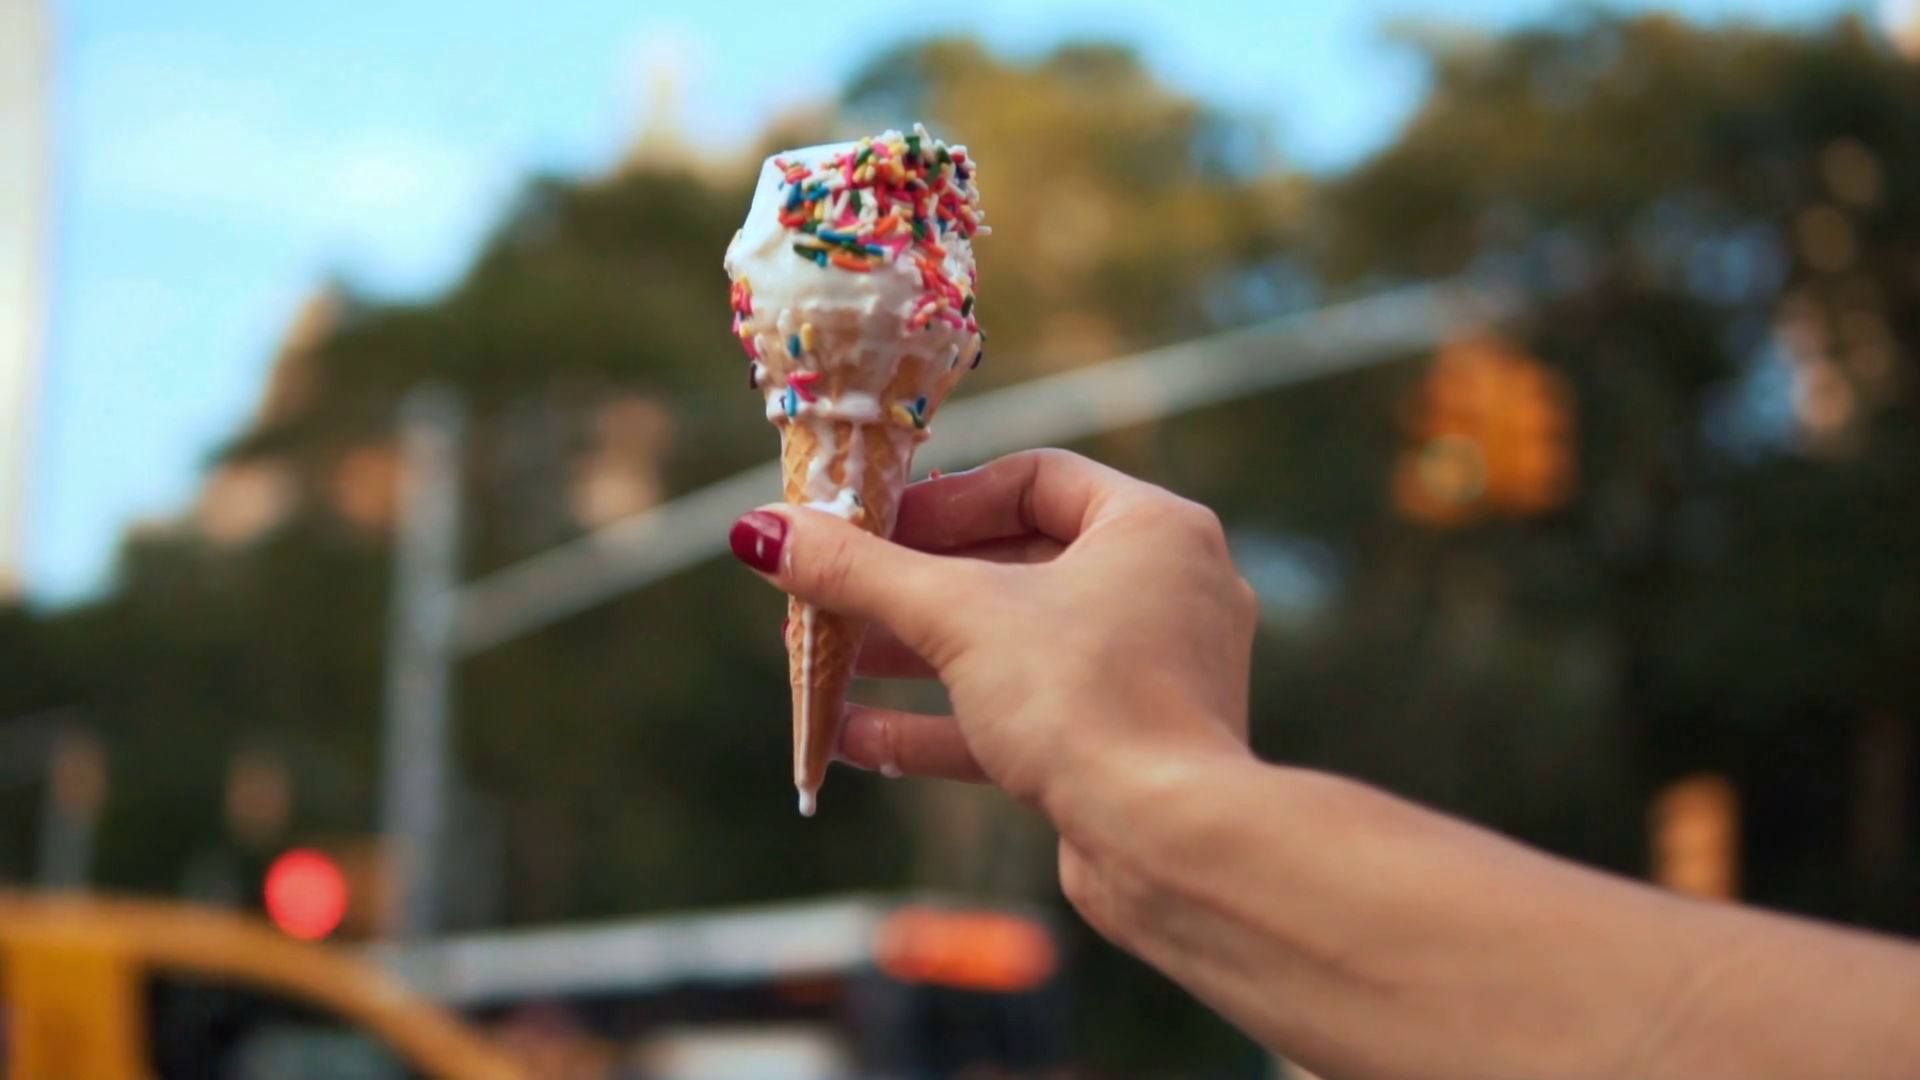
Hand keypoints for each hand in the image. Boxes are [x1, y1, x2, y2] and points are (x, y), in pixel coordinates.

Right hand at [728, 448, 1258, 823]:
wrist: (1168, 845)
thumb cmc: (1086, 702)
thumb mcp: (956, 619)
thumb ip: (859, 572)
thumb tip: (761, 530)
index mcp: (1152, 528)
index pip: (1034, 479)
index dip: (944, 499)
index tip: (872, 528)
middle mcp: (1162, 591)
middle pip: (1015, 564)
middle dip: (913, 586)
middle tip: (836, 592)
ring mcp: (1146, 674)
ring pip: (1013, 647)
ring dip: (918, 655)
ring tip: (833, 661)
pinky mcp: (1120, 748)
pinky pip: (1023, 716)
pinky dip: (946, 721)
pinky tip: (858, 738)